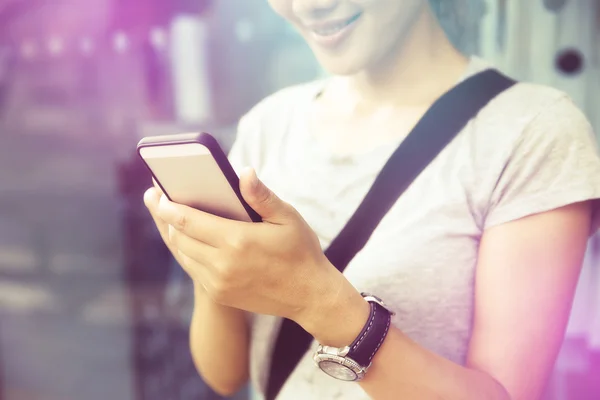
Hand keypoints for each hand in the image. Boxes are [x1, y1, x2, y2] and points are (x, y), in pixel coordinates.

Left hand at [144, 168, 364, 335]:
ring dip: (172, 235)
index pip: (188, 221)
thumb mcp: (288, 218)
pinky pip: (193, 269)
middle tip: (154, 199)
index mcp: (237, 241)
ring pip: (183, 255)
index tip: (155, 193)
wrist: (310, 295)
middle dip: (163, 218)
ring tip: (165, 217)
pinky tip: (185, 238)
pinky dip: (185, 252)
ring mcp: (219, 283)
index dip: (168, 206)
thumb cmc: (301, 251)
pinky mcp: (221, 294)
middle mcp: (222, 264)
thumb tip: (244, 172)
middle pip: (179, 238)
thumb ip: (262, 196)